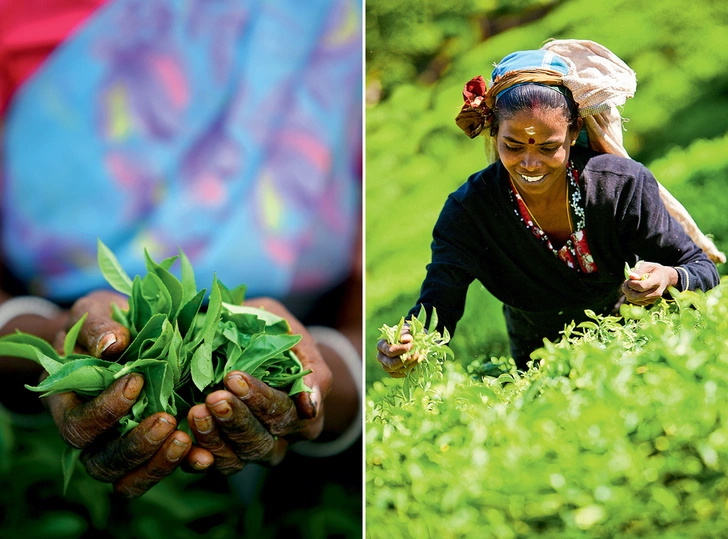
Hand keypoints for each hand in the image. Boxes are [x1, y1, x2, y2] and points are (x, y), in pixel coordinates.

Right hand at [47, 290, 212, 497]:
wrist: (124, 328)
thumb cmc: (103, 321)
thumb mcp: (95, 312)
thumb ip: (99, 327)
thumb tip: (113, 344)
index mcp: (67, 404)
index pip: (78, 425)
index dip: (105, 411)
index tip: (137, 382)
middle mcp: (90, 434)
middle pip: (100, 462)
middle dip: (134, 445)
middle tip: (167, 420)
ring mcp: (119, 444)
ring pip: (127, 478)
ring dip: (157, 463)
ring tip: (185, 439)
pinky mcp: (152, 446)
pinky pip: (160, 469)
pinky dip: (181, 465)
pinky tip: (204, 455)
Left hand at [186, 297, 331, 474]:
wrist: (254, 349)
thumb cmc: (277, 337)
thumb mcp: (296, 339)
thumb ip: (310, 368)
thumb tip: (311, 404)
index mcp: (305, 417)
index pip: (283, 413)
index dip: (259, 398)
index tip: (234, 377)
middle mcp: (280, 441)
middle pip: (261, 442)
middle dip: (236, 420)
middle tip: (214, 397)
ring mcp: (251, 452)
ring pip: (236, 459)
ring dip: (214, 438)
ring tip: (196, 413)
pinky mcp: (224, 456)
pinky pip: (211, 466)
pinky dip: (196, 458)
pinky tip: (184, 441)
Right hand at [376, 324, 419, 377]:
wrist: (409, 341)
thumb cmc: (406, 335)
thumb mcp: (407, 331)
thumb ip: (406, 334)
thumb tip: (404, 339)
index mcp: (381, 345)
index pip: (389, 351)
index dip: (401, 350)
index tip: (411, 345)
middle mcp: (381, 356)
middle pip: (391, 363)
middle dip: (406, 360)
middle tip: (417, 354)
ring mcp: (385, 365)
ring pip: (395, 370)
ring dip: (409, 365)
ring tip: (418, 358)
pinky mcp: (391, 372)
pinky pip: (397, 375)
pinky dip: (406, 372)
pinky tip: (414, 367)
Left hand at [621, 261, 678, 305]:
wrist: (664, 278)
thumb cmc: (654, 270)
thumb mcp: (648, 265)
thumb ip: (639, 270)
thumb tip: (631, 276)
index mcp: (657, 281)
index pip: (641, 286)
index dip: (632, 284)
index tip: (629, 279)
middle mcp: (656, 292)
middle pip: (637, 296)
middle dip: (627, 289)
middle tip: (625, 282)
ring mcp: (653, 299)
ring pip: (635, 300)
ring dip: (627, 293)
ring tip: (629, 285)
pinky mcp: (650, 302)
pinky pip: (636, 302)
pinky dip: (631, 296)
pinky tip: (632, 290)